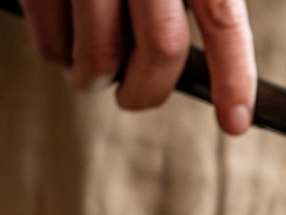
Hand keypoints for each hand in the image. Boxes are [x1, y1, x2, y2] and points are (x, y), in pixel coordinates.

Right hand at [19, 0, 255, 134]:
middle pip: (161, 49)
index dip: (234, 78)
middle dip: (150, 91)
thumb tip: (207, 68)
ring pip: (100, 57)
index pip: (223, 21)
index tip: (236, 121)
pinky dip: (58, 55)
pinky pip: (49, 41)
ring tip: (93, 72)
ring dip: (97, 80)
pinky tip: (63, 41)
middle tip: (137, 97)